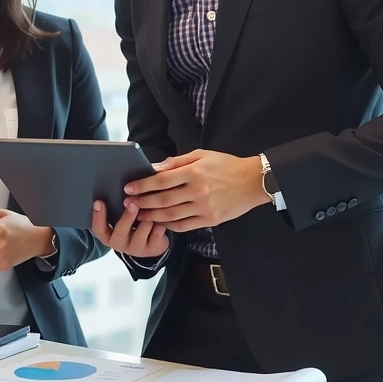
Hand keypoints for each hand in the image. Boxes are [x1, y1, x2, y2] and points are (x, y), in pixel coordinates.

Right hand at [91, 200, 168, 257]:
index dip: (98, 217)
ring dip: (149, 215)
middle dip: (127, 217)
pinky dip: (160, 221)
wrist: (152, 244)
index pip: (99, 229)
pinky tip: (163, 216)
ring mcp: (136, 248)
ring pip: (143, 229)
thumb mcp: (123, 219)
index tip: (98, 202)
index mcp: (109, 236)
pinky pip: (157, 231)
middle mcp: (120, 244)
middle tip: (132, 203)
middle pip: (120, 232)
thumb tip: (124, 188)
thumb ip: (119, 208)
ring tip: (154, 205)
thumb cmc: (134, 225)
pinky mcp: (152, 248)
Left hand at [127, 149, 267, 231]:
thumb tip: (155, 168)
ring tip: (139, 214)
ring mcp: (205, 208)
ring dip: (152, 216)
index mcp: (195, 172)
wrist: (254, 181)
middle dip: (142, 202)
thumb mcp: (202, 155)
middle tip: (128, 203)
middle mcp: (198, 191)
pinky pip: (185, 226)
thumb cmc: (227, 165)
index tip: (129, 188)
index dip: (143, 185)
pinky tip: (160, 222)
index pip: (162, 180)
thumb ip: (177, 162)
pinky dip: (170, 225)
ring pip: (171, 215)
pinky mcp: (211, 220)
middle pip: (163, 199)